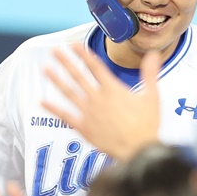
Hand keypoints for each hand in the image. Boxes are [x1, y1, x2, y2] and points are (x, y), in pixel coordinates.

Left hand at [43, 45, 160, 161]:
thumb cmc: (146, 125)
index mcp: (113, 89)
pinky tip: (42, 101)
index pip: (95, 67)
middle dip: (66, 61)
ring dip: (56, 80)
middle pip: (78, 76)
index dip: (83, 54)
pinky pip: (65, 115)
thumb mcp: (152, 96)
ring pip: (69, 92)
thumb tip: (154, 55)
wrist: (139, 150)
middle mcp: (98, 98)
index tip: (74, 45)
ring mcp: (89, 113)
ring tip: (46, 69)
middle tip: (55, 50)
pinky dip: (53, 108)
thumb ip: (150, 73)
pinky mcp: (84, 127)